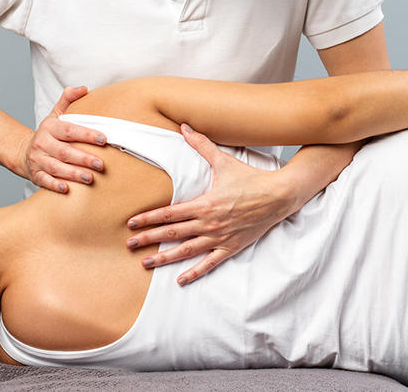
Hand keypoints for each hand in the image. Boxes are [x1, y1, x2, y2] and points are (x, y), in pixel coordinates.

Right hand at [18, 86, 105, 192]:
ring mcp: (37, 160)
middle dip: (83, 158)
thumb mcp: (56, 114)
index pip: (70, 130)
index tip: (104, 139)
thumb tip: (83, 88)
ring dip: (73, 174)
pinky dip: (55, 185)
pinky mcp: (35, 175)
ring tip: (90, 178)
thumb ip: (68, 100)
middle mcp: (42, 143)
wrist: (24, 152)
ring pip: (56, 167)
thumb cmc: (49, 134)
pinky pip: (44, 181)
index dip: (87, 134)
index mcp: (50, 127)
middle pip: (64, 151)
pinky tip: (67, 189)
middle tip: (101, 164)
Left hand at [125, 125, 296, 285]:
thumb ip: (202, 145)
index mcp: (204, 204)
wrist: (278, 196)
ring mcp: (220, 238)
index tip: (131, 223)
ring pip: (186, 251)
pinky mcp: (231, 247)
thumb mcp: (224, 161)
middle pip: (172, 233)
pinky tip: (180, 280)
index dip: (149, 218)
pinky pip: (209, 263)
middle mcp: (209, 223)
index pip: (169, 213)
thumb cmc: (250, 178)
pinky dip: (195, 272)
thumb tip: (185, 127)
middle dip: (148, 239)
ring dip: (164, 258)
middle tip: (129, 244)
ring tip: (146, 263)